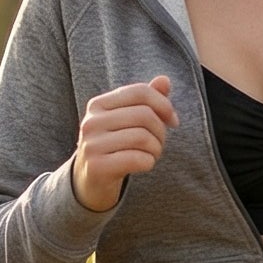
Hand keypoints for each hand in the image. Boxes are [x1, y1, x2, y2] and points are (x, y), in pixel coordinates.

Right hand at [73, 75, 177, 212]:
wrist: (89, 182)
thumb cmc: (114, 146)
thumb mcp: (127, 120)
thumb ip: (146, 100)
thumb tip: (165, 80)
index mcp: (98, 104)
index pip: (140, 92)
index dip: (164, 105)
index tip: (173, 121)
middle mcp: (91, 122)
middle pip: (144, 115)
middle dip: (161, 131)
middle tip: (159, 143)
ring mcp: (92, 144)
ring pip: (143, 137)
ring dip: (156, 149)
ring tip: (151, 154)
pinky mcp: (97, 167)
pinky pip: (138, 159)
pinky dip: (149, 162)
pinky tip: (144, 165)